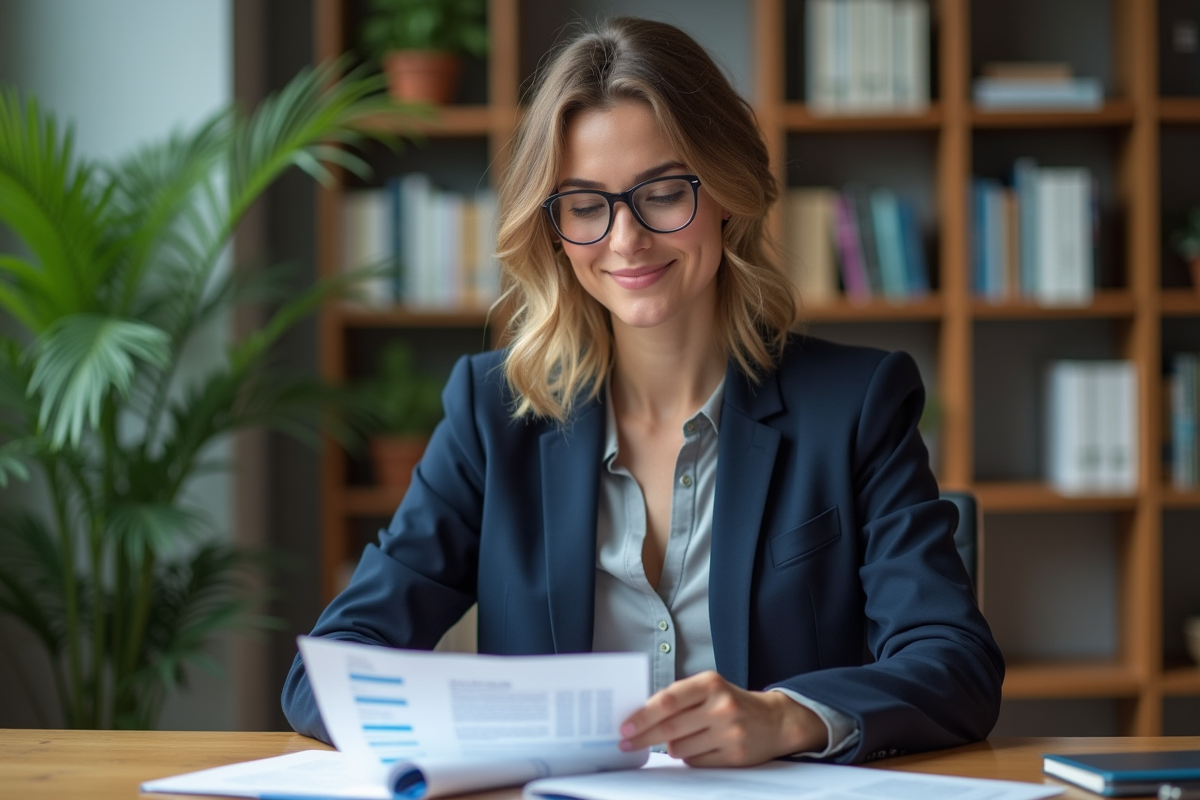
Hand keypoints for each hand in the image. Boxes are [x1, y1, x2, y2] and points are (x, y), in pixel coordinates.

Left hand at [617, 671, 827, 765]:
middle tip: (627, 742)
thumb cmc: (732, 702)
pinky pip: (695, 761)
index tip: (626, 726)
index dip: (644, 715)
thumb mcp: (709, 688)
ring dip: (672, 746)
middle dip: (643, 737)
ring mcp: (730, 732)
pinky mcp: (735, 755)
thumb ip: (680, 698)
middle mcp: (721, 706)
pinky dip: (690, 756)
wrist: (775, 721)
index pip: (668, 700)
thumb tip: (641, 715)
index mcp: (710, 683)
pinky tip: (700, 746)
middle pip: (670, 728)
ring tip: (684, 737)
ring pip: (680, 748)